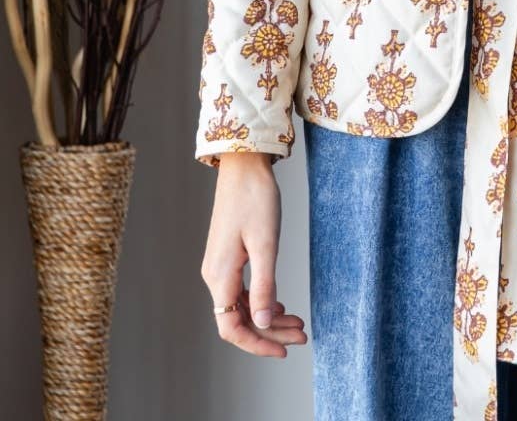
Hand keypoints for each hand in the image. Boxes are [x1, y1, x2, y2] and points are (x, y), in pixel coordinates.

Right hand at [201, 156, 308, 357]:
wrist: (244, 166)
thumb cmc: (255, 199)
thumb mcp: (266, 244)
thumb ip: (265, 286)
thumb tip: (265, 324)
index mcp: (219, 276)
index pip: (232, 327)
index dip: (257, 344)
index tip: (284, 350)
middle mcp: (215, 275)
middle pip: (239, 319)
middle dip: (270, 332)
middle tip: (302, 335)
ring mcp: (220, 266)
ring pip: (242, 306)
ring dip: (269, 317)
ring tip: (298, 322)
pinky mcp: (228, 257)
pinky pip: (242, 290)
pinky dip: (263, 300)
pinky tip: (281, 302)